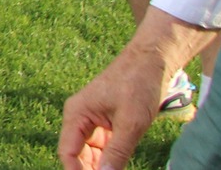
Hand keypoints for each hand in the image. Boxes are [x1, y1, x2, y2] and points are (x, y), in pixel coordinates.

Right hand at [57, 44, 169, 169]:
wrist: (152, 61)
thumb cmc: (138, 84)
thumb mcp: (131, 123)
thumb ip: (117, 152)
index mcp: (77, 114)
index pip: (68, 152)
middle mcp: (80, 117)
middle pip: (78, 155)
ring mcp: (93, 120)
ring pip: (91, 153)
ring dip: (101, 166)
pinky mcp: (106, 122)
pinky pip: (103, 147)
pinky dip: (110, 159)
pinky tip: (120, 166)